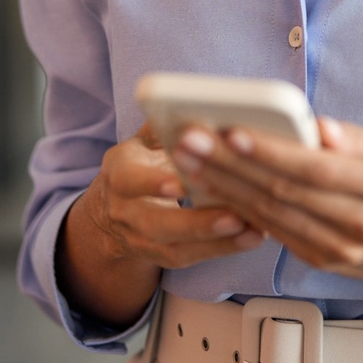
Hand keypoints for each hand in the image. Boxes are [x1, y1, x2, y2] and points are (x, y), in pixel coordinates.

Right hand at [55, 124, 263, 328]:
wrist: (110, 214)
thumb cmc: (140, 165)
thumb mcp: (142, 143)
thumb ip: (163, 127)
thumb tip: (193, 105)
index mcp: (119, 174)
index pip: (131, 180)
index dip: (153, 183)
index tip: (181, 183)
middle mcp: (124, 211)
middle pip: (156, 224)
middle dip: (195, 223)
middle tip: (234, 216)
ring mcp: (140, 239)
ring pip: (175, 247)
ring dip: (216, 241)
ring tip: (252, 230)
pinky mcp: (161, 256)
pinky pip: (191, 257)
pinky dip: (222, 249)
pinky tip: (252, 237)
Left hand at [176, 118, 362, 359]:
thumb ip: (355, 137)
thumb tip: (317, 127)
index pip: (315, 168)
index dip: (270, 151)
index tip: (231, 130)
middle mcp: (360, 223)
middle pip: (283, 192)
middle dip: (230, 165)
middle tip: (190, 141)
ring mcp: (338, 249)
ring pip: (270, 215)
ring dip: (223, 187)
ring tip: (189, 160)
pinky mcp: (319, 261)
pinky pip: (272, 231)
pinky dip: (238, 208)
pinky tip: (211, 187)